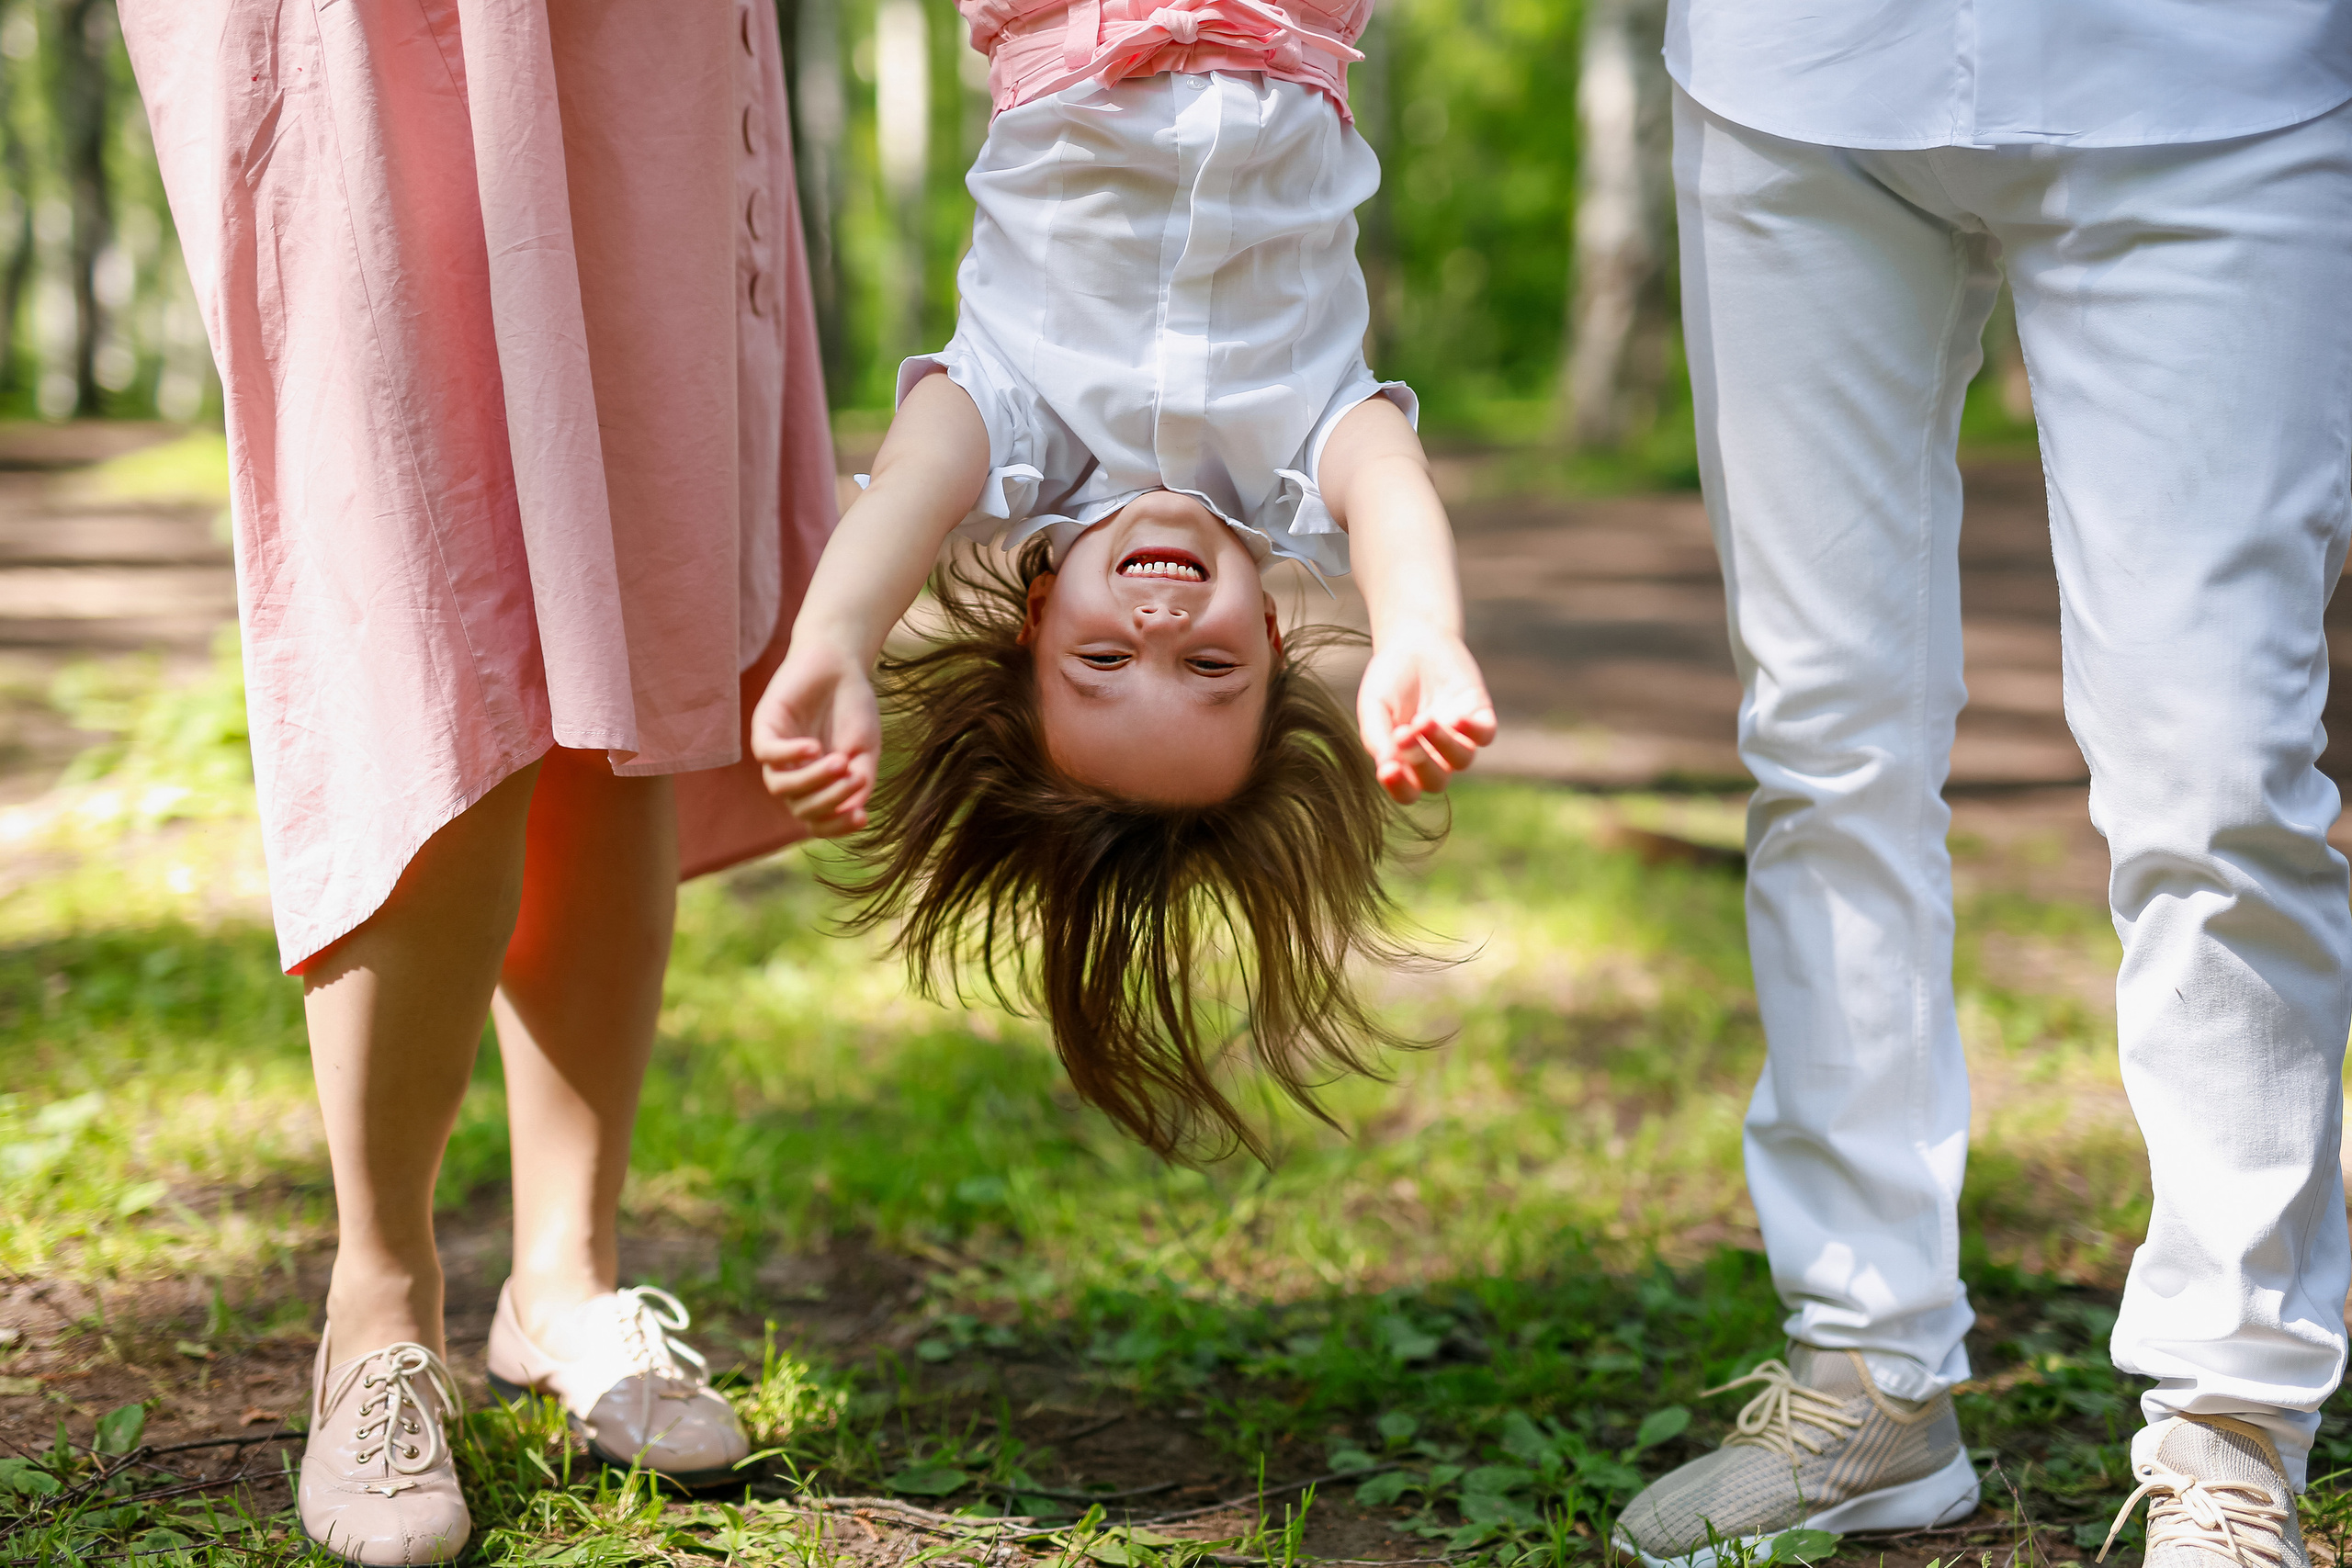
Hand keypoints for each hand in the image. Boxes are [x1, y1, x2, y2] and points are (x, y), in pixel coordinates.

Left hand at [750, 638, 881, 836]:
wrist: (842, 663)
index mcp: (816, 785)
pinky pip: (766, 754)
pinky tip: (814, 747)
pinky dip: (790, 755)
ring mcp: (776, 752)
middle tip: (855, 775)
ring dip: (812, 780)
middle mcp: (792, 774)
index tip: (863, 816)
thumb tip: (853, 811)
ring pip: (779, 787)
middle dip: (829, 799)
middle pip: (799, 809)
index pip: (817, 821)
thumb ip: (860, 782)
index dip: (837, 826)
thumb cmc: (854, 708)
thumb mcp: (866, 750)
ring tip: (840, 761)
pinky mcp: (764, 727)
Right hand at [1355, 626, 1496, 804]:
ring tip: (1424, 719)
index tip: (1388, 770)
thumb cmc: (1389, 680)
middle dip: (1421, 763)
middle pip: (1436, 781)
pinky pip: (1485, 735)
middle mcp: (1435, 755)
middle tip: (1404, 734)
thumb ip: (1377, 737)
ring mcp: (1460, 737)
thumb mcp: (1374, 706)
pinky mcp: (1480, 715)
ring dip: (1443, 744)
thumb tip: (1386, 767)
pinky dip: (1473, 731)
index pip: (1406, 791)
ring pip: (1462, 760)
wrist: (1413, 641)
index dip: (1399, 787)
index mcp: (1406, 761)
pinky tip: (1456, 716)